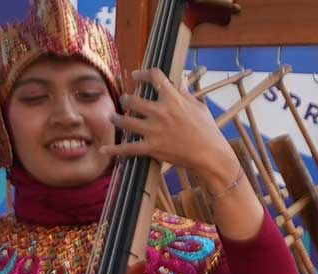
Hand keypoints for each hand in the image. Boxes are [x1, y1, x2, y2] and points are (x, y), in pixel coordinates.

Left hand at [105, 68, 242, 197]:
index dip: (142, 73)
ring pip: (125, 121)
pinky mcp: (152, 148)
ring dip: (116, 118)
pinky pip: (128, 149)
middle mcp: (161, 112)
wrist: (213, 156)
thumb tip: (179, 78)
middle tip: (125, 100)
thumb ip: (185, 92)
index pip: (154, 77)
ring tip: (114, 117)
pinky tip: (105, 149)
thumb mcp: (199, 108)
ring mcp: (154, 130)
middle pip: (132, 99)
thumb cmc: (209, 131)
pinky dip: (115, 150)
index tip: (136, 76)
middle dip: (126, 99)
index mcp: (174, 99)